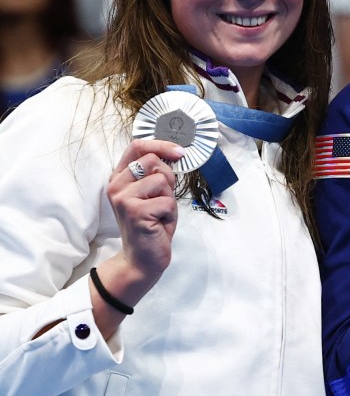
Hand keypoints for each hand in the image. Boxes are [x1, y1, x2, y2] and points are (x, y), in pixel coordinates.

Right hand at [106, 139, 183, 285]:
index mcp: (119, 177)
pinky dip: (170, 214)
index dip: (161, 144)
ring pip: (162, 180)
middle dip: (167, 179)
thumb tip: (175, 152)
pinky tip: (158, 224)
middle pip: (154, 161)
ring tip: (158, 214)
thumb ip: (156, 172)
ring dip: (169, 198)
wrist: (142, 258)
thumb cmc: (152, 223)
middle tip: (160, 200)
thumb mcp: (153, 192)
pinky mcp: (134, 211)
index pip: (137, 146)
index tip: (179, 152)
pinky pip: (168, 201)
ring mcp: (123, 198)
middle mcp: (116, 185)